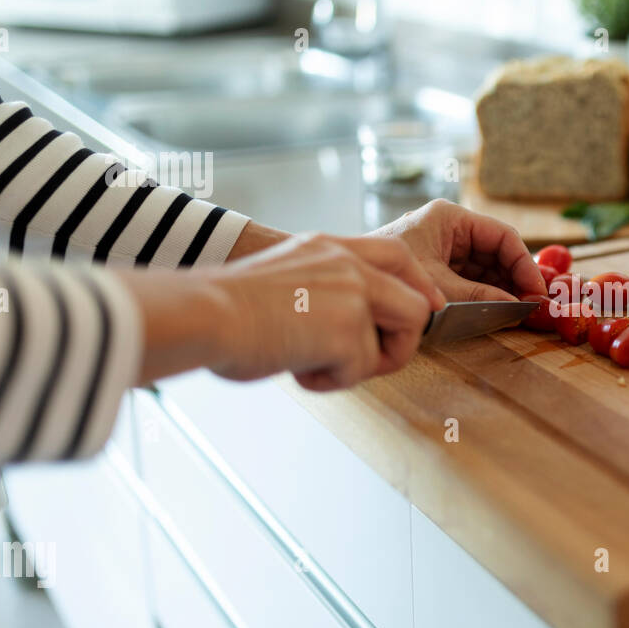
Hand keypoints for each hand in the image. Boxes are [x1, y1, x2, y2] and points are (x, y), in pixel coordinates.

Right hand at [124, 232, 443, 390]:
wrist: (203, 315)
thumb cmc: (221, 309)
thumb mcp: (281, 280)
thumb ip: (318, 294)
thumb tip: (334, 333)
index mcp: (329, 247)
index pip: (398, 254)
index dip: (419, 287)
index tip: (425, 310)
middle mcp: (348, 264)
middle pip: (417, 304)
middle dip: (401, 343)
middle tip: (365, 362)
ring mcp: (353, 294)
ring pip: (400, 338)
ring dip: (366, 364)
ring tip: (317, 364)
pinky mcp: (349, 329)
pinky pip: (362, 368)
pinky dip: (330, 380)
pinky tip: (297, 368)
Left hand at [373, 199, 546, 301]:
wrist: (352, 291)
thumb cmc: (388, 278)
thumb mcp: (440, 287)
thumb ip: (480, 296)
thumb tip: (517, 306)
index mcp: (449, 218)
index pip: (502, 236)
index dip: (525, 264)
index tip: (537, 291)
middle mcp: (448, 229)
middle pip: (497, 252)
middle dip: (515, 278)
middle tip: (532, 306)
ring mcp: (443, 248)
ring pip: (486, 267)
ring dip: (503, 289)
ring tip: (518, 312)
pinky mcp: (437, 267)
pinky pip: (470, 279)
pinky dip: (485, 294)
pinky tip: (498, 310)